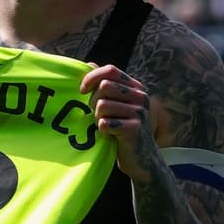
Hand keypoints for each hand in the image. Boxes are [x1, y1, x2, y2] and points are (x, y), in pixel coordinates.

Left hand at [84, 63, 156, 180]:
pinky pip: (105, 123)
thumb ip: (106, 85)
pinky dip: (102, 130)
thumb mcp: (116, 105)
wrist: (141, 159)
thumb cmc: (122, 129)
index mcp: (135, 88)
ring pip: (102, 105)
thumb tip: (90, 64)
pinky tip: (110, 135)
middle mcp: (140, 96)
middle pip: (104, 86)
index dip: (92, 77)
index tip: (82, 90)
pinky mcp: (134, 129)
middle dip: (93, 101)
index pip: (111, 70)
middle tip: (96, 114)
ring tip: (105, 125)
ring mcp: (139, 112)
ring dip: (97, 117)